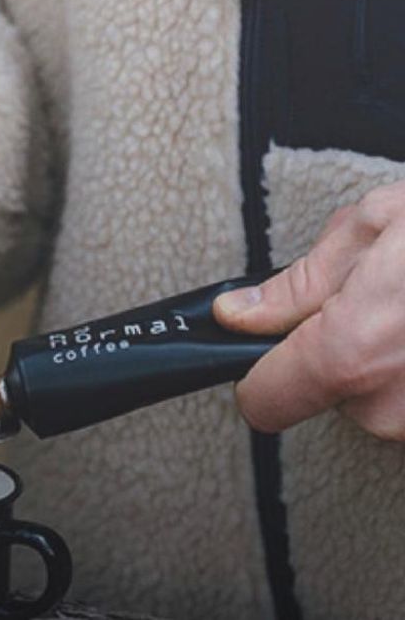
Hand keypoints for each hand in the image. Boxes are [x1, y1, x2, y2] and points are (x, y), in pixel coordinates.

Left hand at [213, 183, 404, 439]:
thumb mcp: (380, 224)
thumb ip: (302, 281)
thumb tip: (241, 311)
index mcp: (352, 354)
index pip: (262, 401)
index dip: (259, 371)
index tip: (265, 349)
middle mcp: (393, 407)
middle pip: (327, 392)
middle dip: (343, 347)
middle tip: (380, 299)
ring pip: (379, 396)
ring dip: (391, 356)